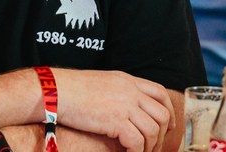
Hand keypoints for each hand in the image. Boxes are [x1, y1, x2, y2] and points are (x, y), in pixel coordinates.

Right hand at [55, 68, 174, 151]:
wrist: (56, 90)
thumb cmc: (74, 89)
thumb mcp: (104, 82)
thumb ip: (120, 91)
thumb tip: (128, 107)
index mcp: (129, 80)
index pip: (160, 93)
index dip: (169, 111)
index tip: (169, 125)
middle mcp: (131, 91)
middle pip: (161, 114)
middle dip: (163, 134)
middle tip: (156, 146)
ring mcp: (125, 105)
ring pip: (152, 130)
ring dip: (151, 146)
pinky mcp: (115, 120)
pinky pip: (136, 141)